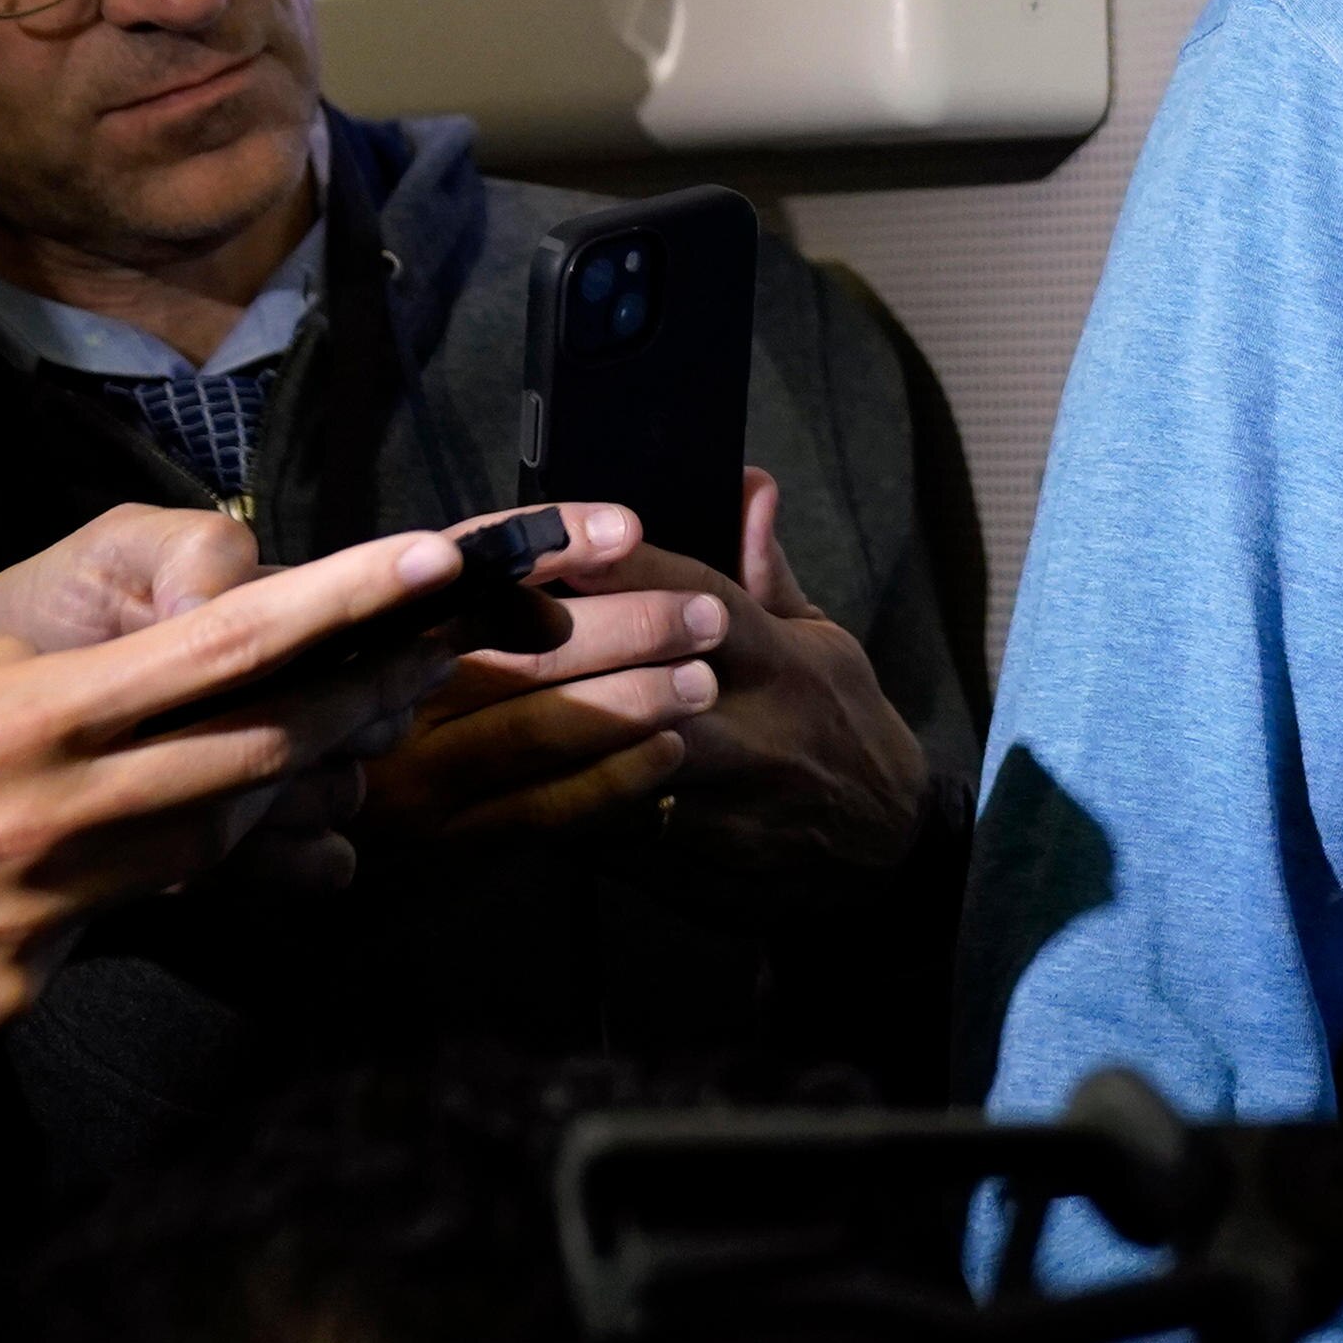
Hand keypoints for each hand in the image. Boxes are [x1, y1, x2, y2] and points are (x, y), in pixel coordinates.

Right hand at [0, 529, 496, 1053]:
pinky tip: (55, 880)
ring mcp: (43, 916)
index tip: (431, 565)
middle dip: (351, 710)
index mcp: (30, 719)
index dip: (345, 605)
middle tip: (420, 668)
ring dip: (243, 807)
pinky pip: (109, 932)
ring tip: (275, 765)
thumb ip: (38, 684)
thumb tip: (134, 670)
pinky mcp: (14, 993)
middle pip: (259, 756)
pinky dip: (113, 897)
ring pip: (198, 852)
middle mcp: (56, 815)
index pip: (229, 649)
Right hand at [358, 499, 721, 838]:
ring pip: (534, 730)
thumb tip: (624, 527)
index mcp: (375, 621)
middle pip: (517, 653)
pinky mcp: (441, 835)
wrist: (284, 779)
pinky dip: (609, 777)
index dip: (555, 544)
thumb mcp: (389, 596)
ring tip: (702, 681)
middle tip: (706, 616)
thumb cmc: (357, 666)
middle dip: (624, 630)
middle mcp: (382, 699)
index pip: (473, 570)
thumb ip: (497, 554)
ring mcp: (407, 777)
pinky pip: (539, 807)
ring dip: (629, 703)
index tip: (630, 530)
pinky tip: (667, 748)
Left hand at [387, 474, 939, 875]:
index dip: (624, 568)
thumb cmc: (843, 726)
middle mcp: (752, 728)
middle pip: (637, 684)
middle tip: (467, 620)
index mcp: (783, 662)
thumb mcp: (824, 640)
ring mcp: (718, 802)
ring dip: (534, 736)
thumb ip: (767, 570)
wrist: (883, 854)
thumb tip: (745, 482)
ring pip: (607, 765)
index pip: (698, 597)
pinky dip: (547, 803)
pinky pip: (603, 830)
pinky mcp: (687, 861)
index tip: (554, 537)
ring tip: (458, 703)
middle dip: (556, 655)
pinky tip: (491, 780)